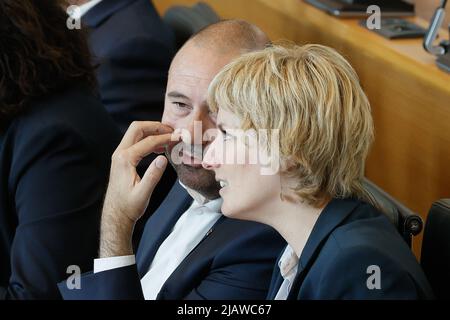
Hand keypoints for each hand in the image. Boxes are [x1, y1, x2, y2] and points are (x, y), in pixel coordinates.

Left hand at [99, 121, 176, 257]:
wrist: (116, 215)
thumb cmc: (129, 206)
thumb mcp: (144, 194)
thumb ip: (153, 176)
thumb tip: (163, 158)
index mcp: (125, 160)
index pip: (148, 141)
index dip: (165, 138)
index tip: (178, 137)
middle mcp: (120, 154)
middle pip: (137, 128)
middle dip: (155, 126)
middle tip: (171, 130)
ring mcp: (119, 155)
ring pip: (135, 133)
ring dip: (152, 132)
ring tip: (168, 137)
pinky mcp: (122, 159)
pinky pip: (135, 142)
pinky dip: (148, 140)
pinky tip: (159, 148)